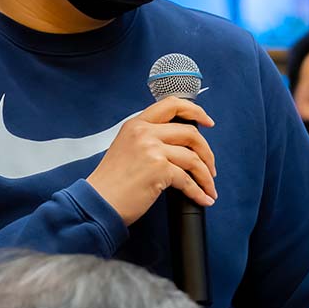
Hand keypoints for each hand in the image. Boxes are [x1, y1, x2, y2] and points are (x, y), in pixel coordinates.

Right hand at [87, 97, 216, 225]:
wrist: (98, 202)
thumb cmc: (111, 183)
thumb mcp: (125, 148)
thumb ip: (148, 140)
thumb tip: (179, 147)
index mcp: (136, 124)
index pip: (171, 105)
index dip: (195, 111)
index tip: (208, 122)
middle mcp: (144, 132)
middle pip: (190, 133)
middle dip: (207, 153)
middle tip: (210, 167)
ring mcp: (152, 149)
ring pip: (193, 158)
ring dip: (206, 176)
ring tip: (209, 188)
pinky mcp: (159, 169)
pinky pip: (188, 180)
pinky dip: (199, 192)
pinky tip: (202, 198)